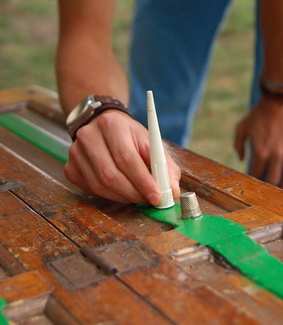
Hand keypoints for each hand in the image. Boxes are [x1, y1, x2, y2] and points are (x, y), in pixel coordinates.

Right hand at [64, 110, 180, 203]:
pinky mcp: (70, 166)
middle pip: (110, 175)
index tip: (157, 197)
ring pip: (100, 186)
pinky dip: (109, 196)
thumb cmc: (130, 135)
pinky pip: (90, 190)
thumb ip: (164, 166)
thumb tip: (171, 192)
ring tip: (137, 197)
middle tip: (148, 200)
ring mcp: (75, 152)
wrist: (103, 124)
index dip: (143, 181)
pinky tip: (120, 191)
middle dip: (133, 193)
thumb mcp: (150, 142)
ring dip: (122, 197)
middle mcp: (89, 136)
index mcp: (112, 124)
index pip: (127, 158)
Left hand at [234, 97, 282, 189]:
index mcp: (260, 151)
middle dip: (271, 187)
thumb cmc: (259, 113)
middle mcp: (277, 154)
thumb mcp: (242, 126)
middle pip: (275, 179)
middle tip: (270, 189)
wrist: (280, 98)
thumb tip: (241, 159)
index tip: (255, 182)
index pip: (257, 174)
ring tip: (282, 186)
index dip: (256, 180)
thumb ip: (238, 145)